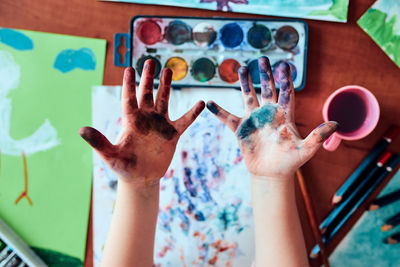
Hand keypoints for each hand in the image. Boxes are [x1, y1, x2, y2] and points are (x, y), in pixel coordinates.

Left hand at [79, 59, 204, 185]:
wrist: (141, 177)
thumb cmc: (123, 167)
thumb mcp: (111, 155)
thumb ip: (99, 142)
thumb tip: (81, 130)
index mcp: (130, 121)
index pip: (129, 98)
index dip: (129, 84)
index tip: (129, 69)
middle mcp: (145, 118)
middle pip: (147, 94)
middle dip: (148, 78)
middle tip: (150, 61)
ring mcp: (160, 124)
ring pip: (164, 101)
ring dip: (166, 87)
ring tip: (168, 70)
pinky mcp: (172, 134)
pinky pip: (184, 121)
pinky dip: (192, 113)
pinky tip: (201, 103)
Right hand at [207, 56, 336, 178]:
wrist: (272, 174)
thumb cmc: (290, 162)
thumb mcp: (306, 150)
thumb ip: (318, 136)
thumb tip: (337, 124)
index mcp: (285, 115)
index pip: (286, 92)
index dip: (285, 79)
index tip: (284, 64)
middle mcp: (269, 114)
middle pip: (267, 89)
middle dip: (265, 74)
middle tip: (263, 59)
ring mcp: (254, 120)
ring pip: (248, 97)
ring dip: (245, 83)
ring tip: (242, 68)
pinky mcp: (241, 130)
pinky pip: (227, 118)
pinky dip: (218, 111)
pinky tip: (209, 102)